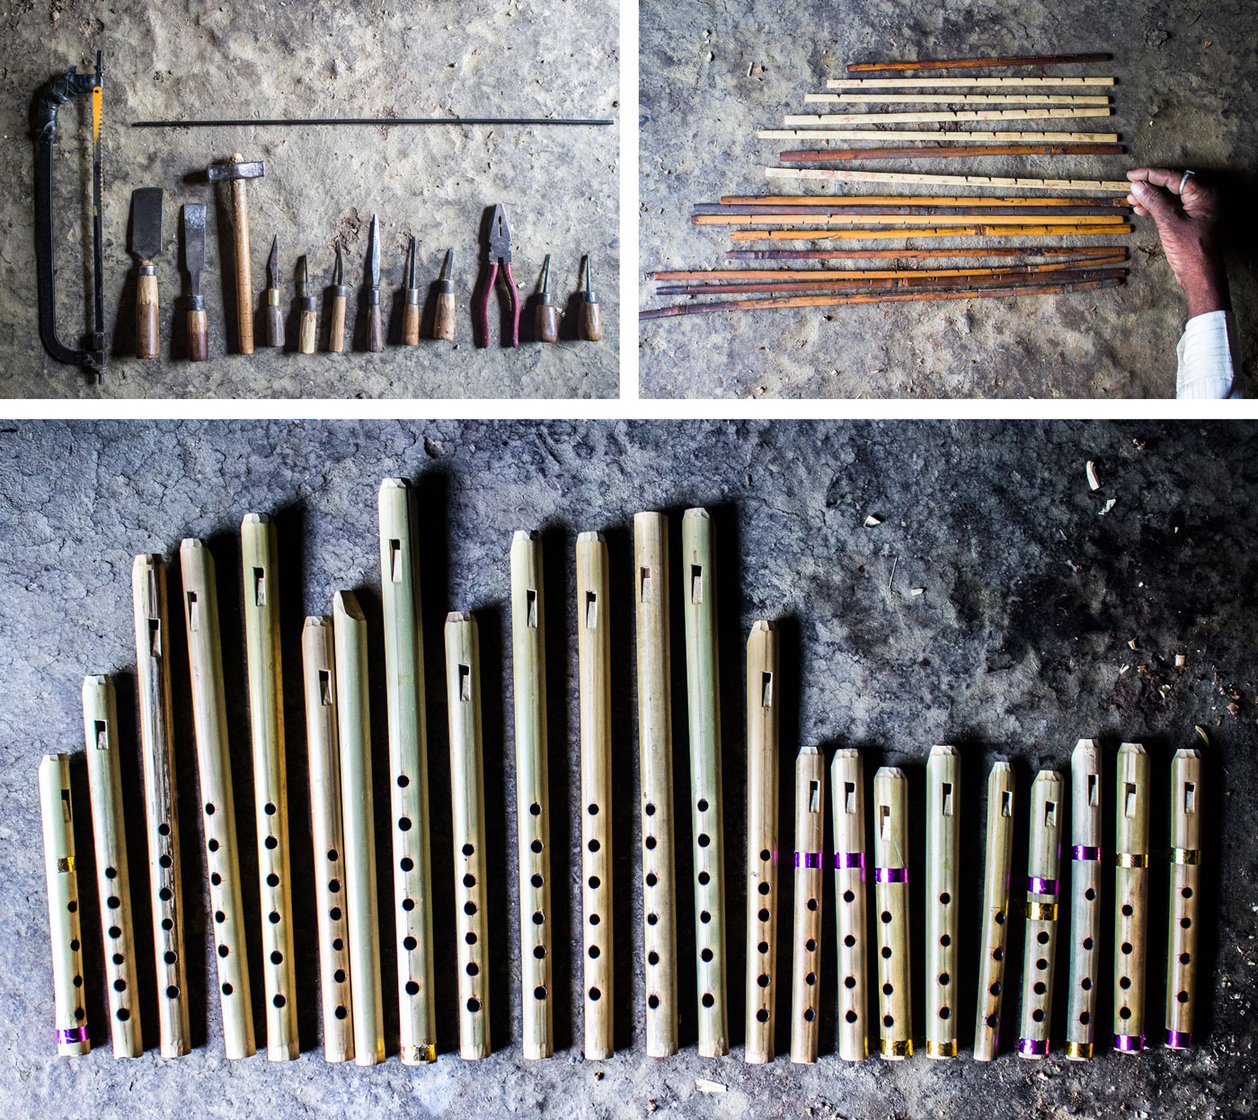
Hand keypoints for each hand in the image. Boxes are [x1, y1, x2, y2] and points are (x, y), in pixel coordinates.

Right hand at [1126, 168, 1229, 317]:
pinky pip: (1172, 208)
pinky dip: (1157, 208)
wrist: (1200, 274)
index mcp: (1204, 194)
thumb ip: (1153, 201)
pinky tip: (1142, 209)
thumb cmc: (1190, 250)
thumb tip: (1138, 186)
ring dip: (1151, 198)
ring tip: (1132, 199)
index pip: (1174, 177)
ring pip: (1171, 197)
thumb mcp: (1168, 222)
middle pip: (1173, 185)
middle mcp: (1203, 199)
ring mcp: (1197, 210)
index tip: (1132, 175)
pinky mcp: (1191, 220)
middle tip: (1131, 187)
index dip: (1151, 175)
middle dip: (1150, 186)